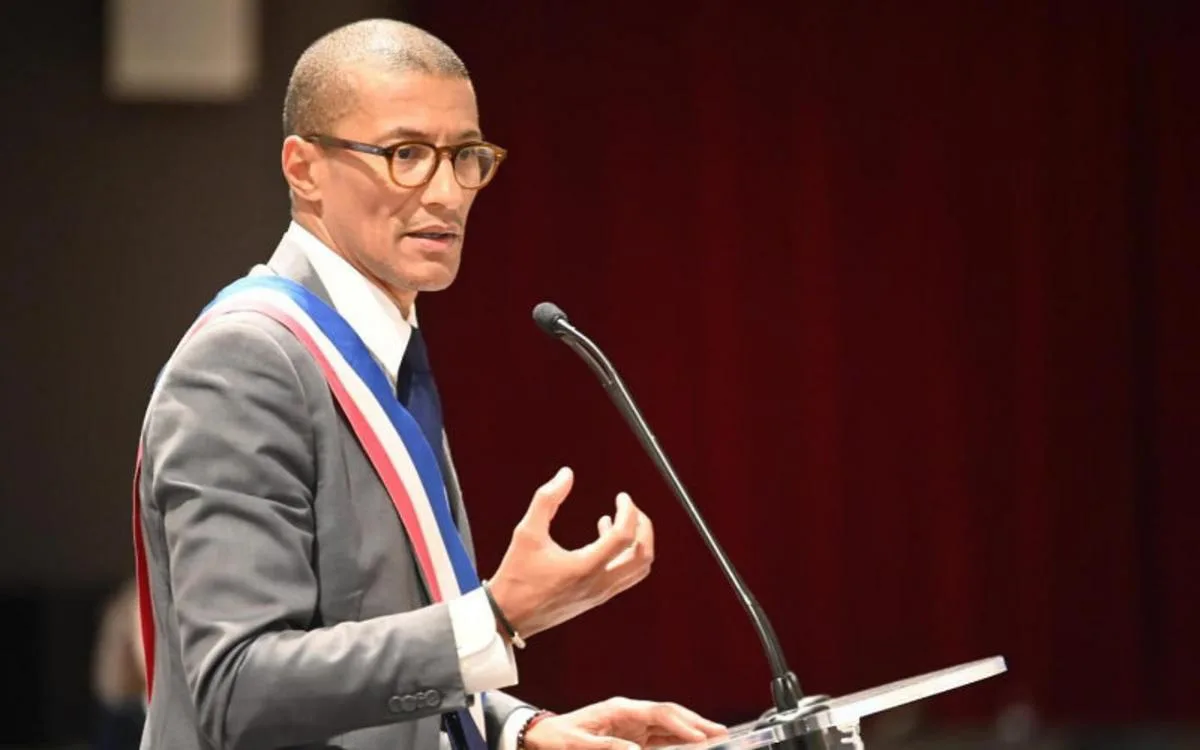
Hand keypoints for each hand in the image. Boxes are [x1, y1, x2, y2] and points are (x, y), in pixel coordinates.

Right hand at [488, 467, 653, 638]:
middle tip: (630, 508)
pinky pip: (626, 576)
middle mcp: (599, 583)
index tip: (621, 497)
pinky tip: (604, 538)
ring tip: (619, 521)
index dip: (629, 511)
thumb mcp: (526, 533)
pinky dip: (627, 555)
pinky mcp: (597, 598)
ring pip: (639, 569)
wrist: (508, 617)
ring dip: (638, 542)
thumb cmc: (516, 576)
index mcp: (585, 567)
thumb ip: (546, 500)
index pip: (625, 536)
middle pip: (643, 555)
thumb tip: (566, 475)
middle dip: (643, 527)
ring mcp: (601, 594)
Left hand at [525, 698, 727, 749]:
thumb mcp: (576, 745)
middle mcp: (631, 714)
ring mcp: (633, 725)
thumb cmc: (557, 739)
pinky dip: (680, 742)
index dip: (682, 725)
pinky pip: (661, 739)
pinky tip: (694, 748)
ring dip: (693, 732)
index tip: (701, 737)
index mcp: (620, 709)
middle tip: (723, 734)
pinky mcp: (633, 737)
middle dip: (697, 724)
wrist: (541, 737)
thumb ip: (605, 747)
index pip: (659, 714)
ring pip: (670, 726)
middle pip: (670, 716)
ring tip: (718, 739)